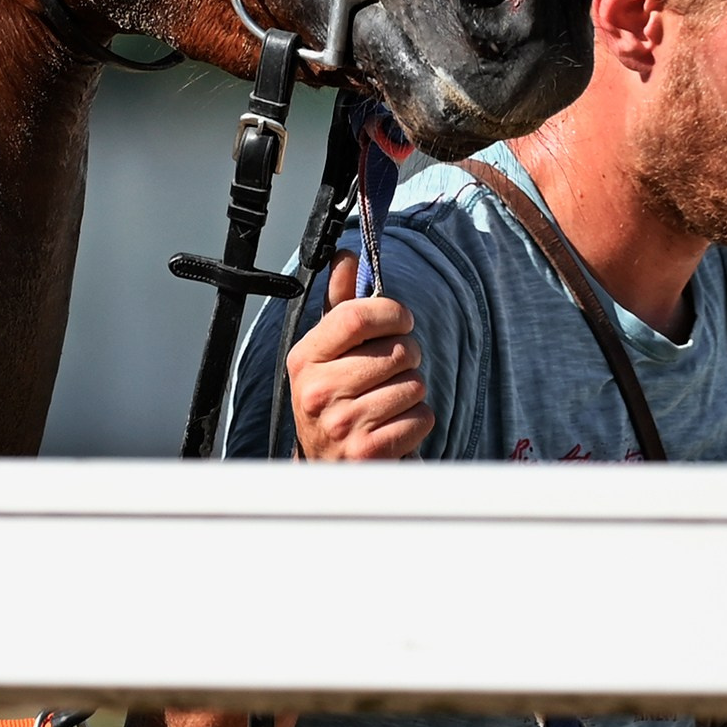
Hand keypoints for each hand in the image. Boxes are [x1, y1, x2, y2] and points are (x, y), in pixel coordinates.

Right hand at [287, 254, 434, 460]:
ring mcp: (341, 424)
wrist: (329, 469)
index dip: (390, 312)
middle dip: (407, 357)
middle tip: (392, 370)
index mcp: (305, 359)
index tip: (400, 320)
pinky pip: (421, 417)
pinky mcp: (368, 452)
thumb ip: (341, 305)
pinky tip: (395, 427)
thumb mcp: (329, 354)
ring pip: (414, 384)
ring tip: (389, 402)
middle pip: (395, 350)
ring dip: (412, 392)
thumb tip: (346, 256)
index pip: (355, 314)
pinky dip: (417, 421)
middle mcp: (317, 392)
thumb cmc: (336, 402)